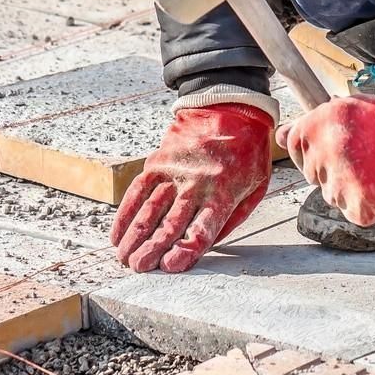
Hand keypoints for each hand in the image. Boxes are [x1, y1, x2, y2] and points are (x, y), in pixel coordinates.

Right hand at [111, 103, 272, 272]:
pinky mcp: (158, 162)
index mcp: (223, 193)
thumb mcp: (257, 185)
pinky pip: (138, 191)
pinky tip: (117, 233)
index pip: (202, 228)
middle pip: (171, 223)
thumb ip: (234, 216)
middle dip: (152, 249)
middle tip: (137, 268)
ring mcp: (174, 172)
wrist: (232, 106)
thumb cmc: (248, 152)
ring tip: (123, 257)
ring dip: (135, 236)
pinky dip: (126, 213)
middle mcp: (196, 184)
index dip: (185, 250)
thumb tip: (206, 244)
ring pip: (150, 209)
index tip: (169, 266)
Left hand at [275, 94, 374, 226]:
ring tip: (374, 171)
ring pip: (332, 194)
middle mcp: (320, 156)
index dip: (311, 149)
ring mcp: (337, 183)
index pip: (294, 146)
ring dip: (348, 188)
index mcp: (314, 128)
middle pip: (313, 173)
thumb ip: (311, 123)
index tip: (330, 149)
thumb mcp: (344, 108)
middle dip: (331, 168)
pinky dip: (366, 206)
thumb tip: (280, 136)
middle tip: (360, 159)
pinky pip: (354, 211)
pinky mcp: (357, 206)